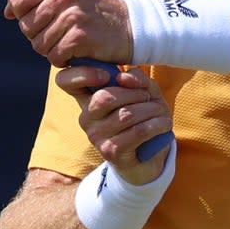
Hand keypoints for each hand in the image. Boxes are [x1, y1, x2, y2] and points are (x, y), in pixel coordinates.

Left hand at [5, 0, 133, 66]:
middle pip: (26, 25)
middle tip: (59, 32)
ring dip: (51, 49)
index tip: (35, 18)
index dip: (21, 14)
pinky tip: (76, 51)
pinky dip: (63, 59)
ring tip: (69, 40)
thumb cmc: (93, 11)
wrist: (129, 26)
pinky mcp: (79, 36)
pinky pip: (54, 56)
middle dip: (38, 35)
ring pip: (38, 44)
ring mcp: (73, 14)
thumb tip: (8, 8)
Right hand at [55, 63, 171, 183]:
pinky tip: (163, 124)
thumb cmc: (142, 116)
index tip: (108, 74)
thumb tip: (124, 77)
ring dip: (152, 111)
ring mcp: (96, 136)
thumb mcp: (142, 91)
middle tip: (149, 98)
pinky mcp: (111, 152)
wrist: (148, 156)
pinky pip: (137, 132)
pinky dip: (156, 125)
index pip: (65, 80)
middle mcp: (86, 117)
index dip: (82, 73)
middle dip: (137, 94)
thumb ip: (135, 78)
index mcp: (87, 98)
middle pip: (107, 97)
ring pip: (127, 115)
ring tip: (161, 112)